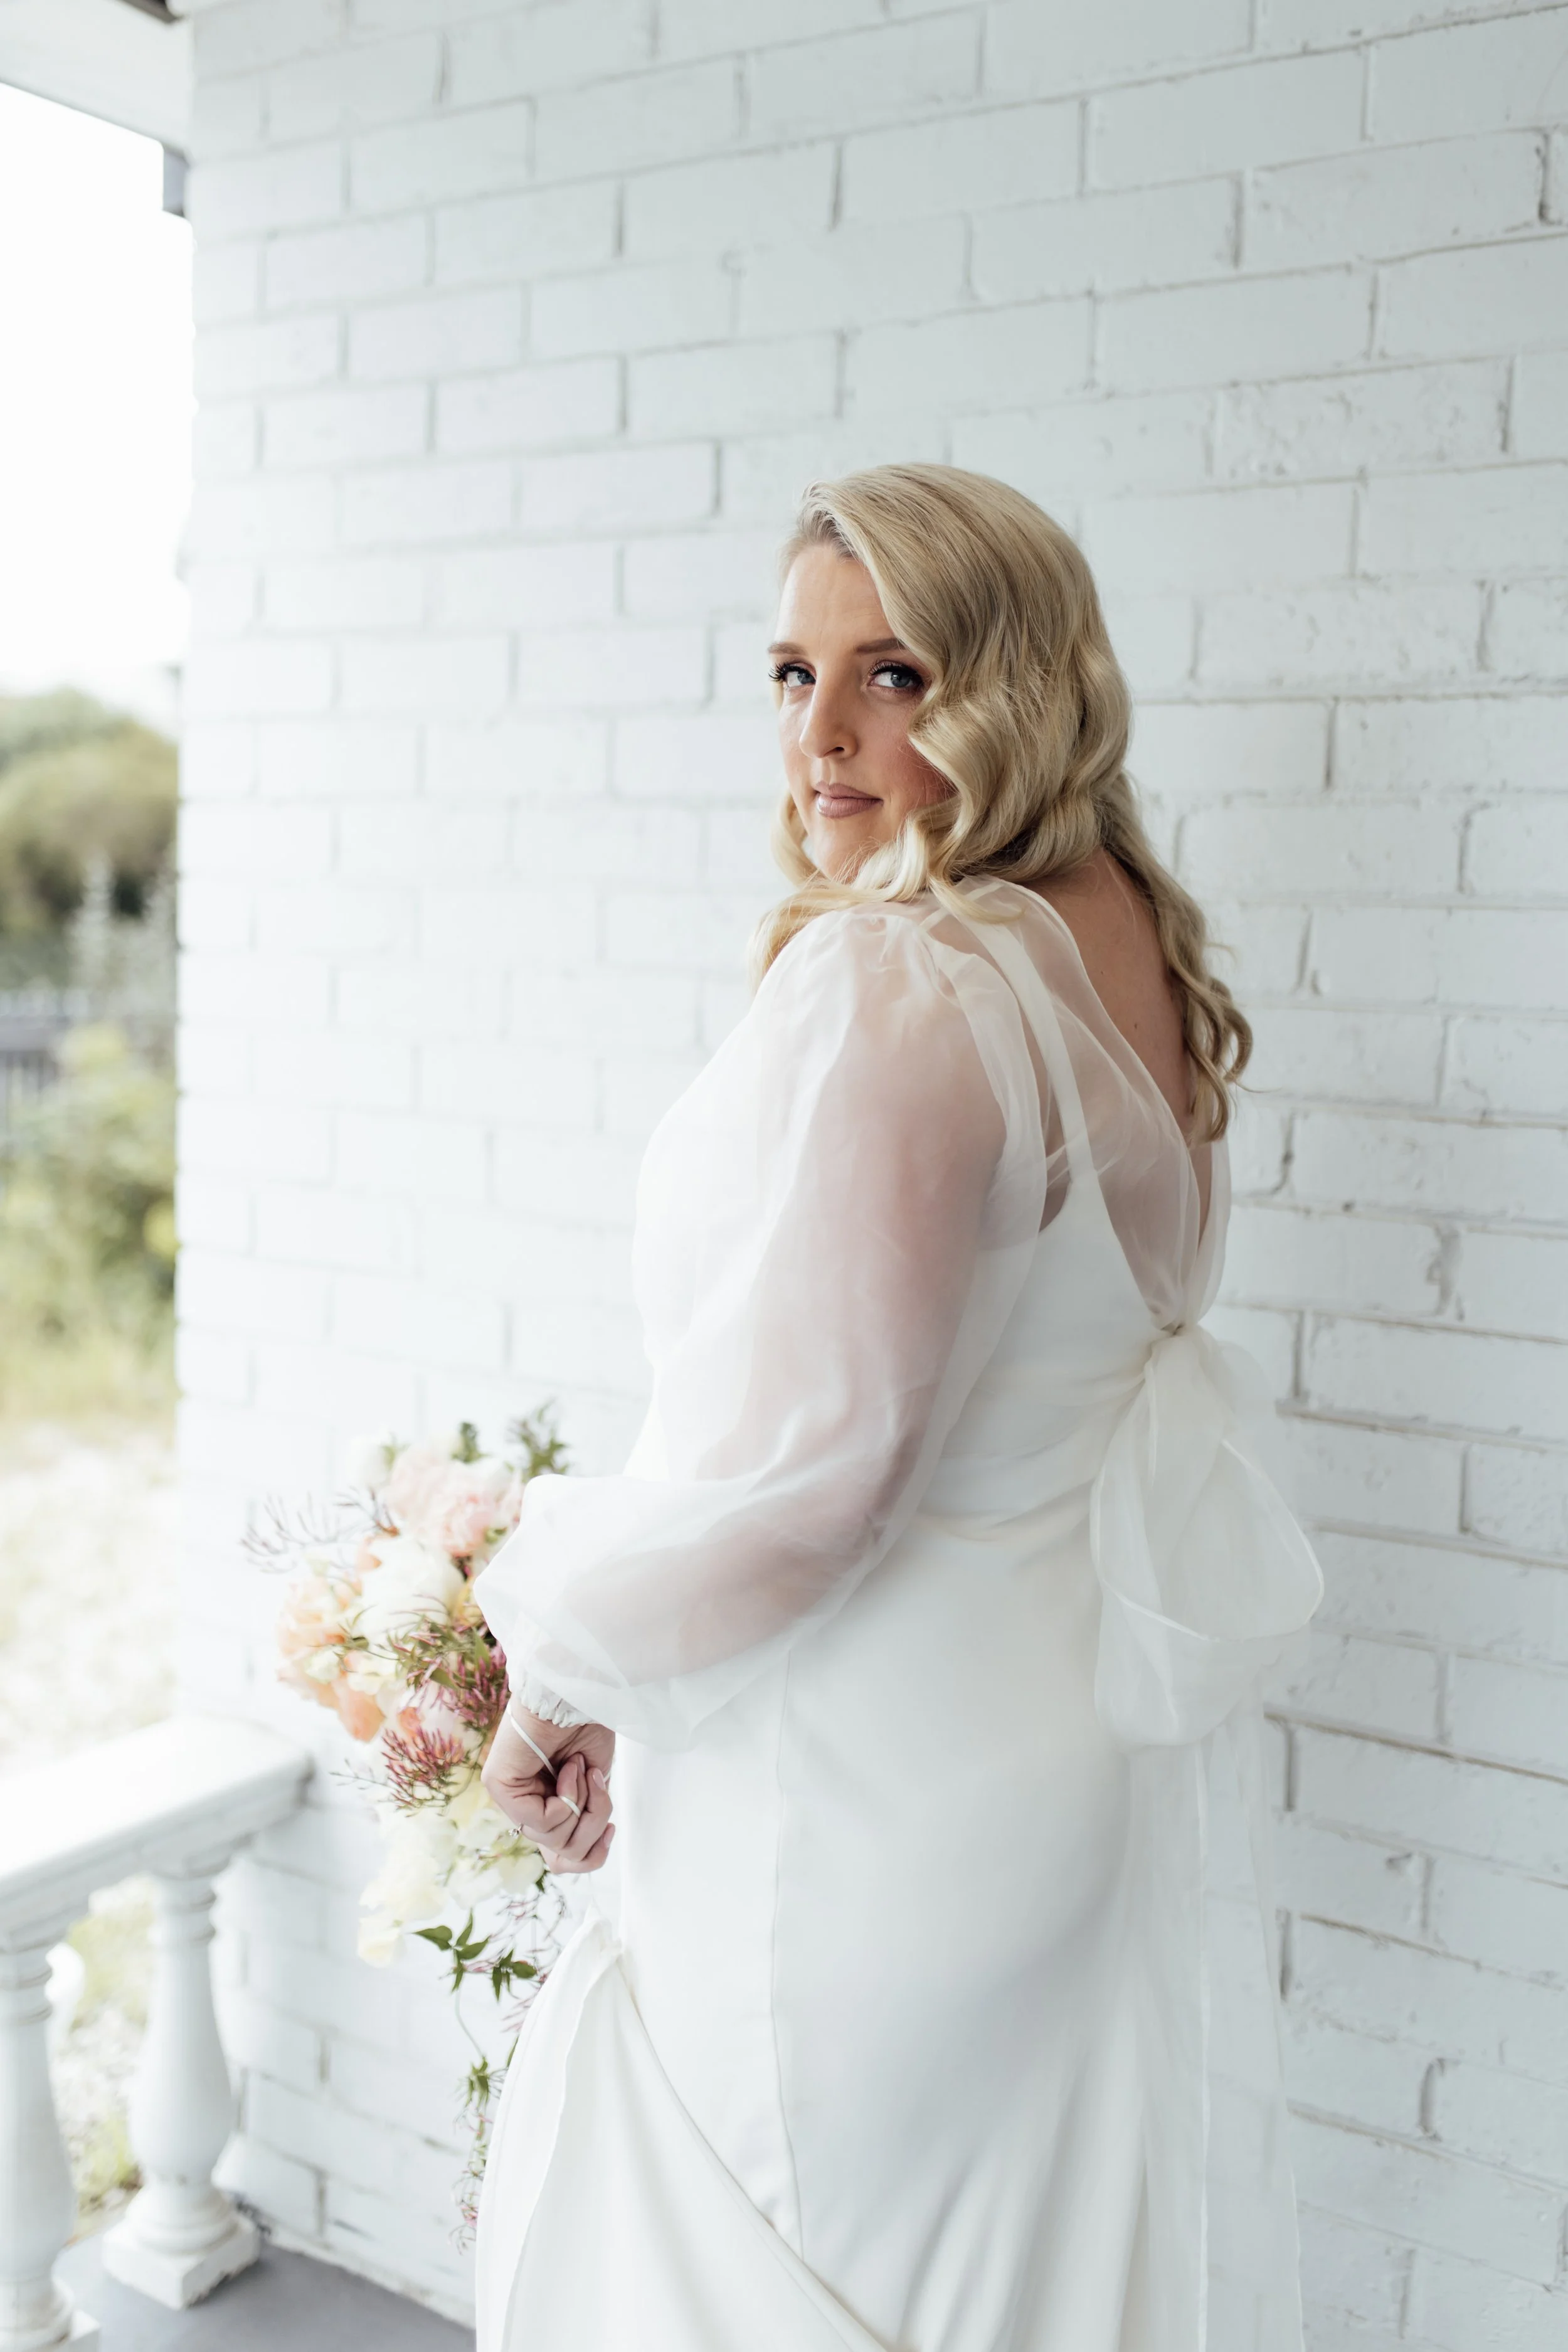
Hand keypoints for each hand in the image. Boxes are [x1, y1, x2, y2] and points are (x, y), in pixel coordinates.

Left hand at [482, 1704, 615, 1874]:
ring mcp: (509, 1798)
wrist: (578, 1694)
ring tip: (581, 1767)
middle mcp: (524, 1806)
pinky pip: (544, 1821)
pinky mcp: (499, 1786)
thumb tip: (580, 1855)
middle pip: (563, 1856)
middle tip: (596, 1783)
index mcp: (546, 1807)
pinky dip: (568, 1795)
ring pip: (556, 1840)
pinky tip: (570, 1766)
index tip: (611, 1829)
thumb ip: (585, 1820)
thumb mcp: (595, 1788)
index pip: (561, 1859)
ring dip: (583, 1803)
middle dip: (592, 1824)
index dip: (591, 1854)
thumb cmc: (587, 1728)